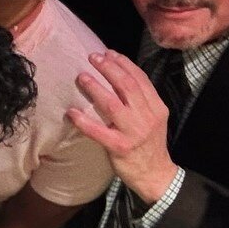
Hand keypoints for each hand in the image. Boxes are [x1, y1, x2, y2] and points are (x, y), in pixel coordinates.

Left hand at [67, 51, 179, 203]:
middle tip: (92, 57)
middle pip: (126, 86)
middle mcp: (147, 116)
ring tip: (81, 76)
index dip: (123, 63)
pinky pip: (98, 131)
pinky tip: (72, 113)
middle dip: (108, 68)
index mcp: (156, 107)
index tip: (109, 53)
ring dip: (95, 88)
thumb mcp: (153, 118)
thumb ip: (141, 100)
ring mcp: (133, 132)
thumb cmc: (150, 144)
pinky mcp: (119, 147)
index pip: (140, 79)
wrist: (156, 174)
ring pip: (112, 104)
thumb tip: (120, 76)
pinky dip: (83, 121)